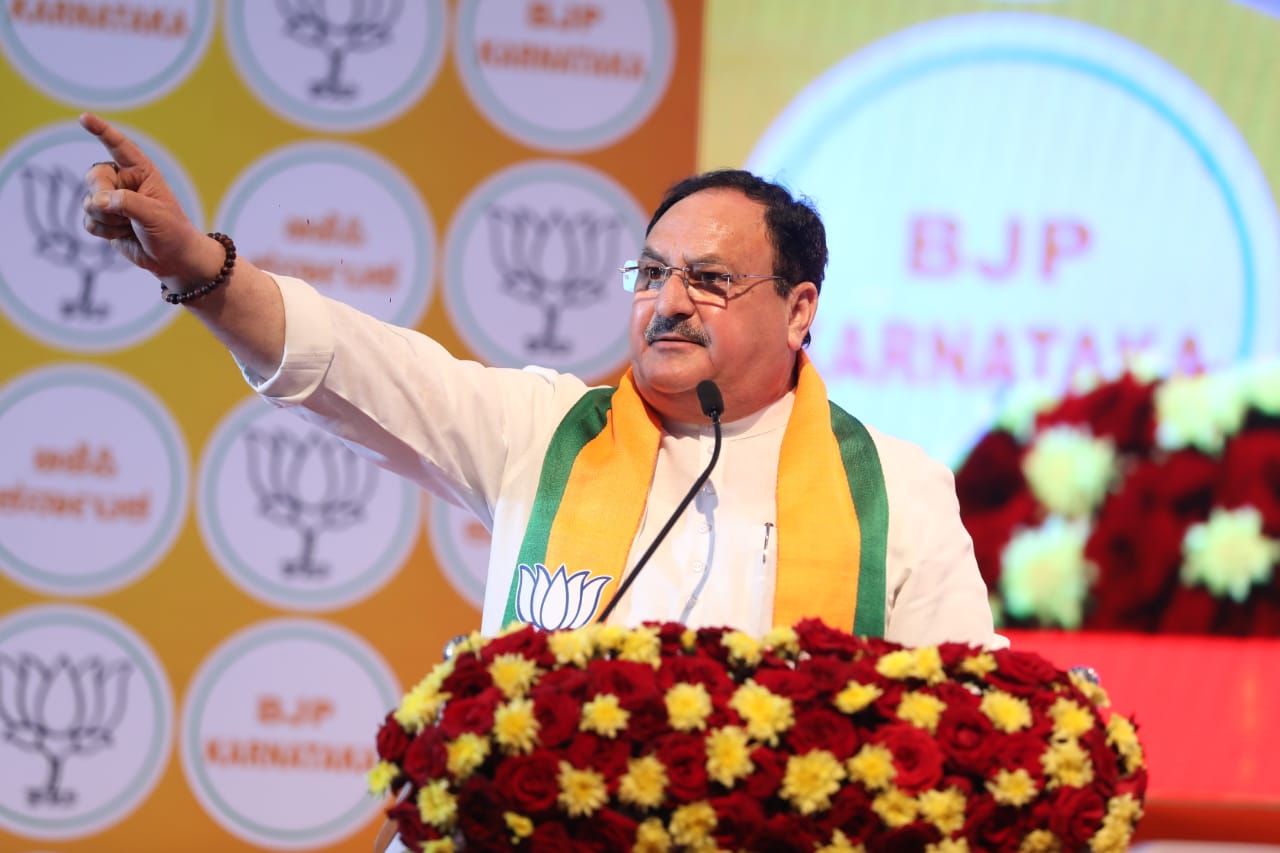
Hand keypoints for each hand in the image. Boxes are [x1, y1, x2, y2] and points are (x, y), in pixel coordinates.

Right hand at [79, 112, 221, 281]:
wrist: (173, 259)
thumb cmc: (171, 231)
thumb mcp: (155, 214)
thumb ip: (126, 203)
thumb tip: (96, 201)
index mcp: (141, 171)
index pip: (119, 146)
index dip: (102, 131)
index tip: (84, 118)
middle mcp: (123, 182)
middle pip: (94, 177)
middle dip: (103, 195)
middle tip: (123, 213)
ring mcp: (110, 200)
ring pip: (90, 203)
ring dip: (109, 220)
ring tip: (131, 226)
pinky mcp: (103, 219)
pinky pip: (89, 221)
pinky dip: (104, 231)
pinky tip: (122, 235)